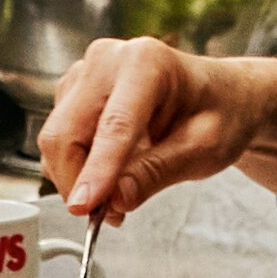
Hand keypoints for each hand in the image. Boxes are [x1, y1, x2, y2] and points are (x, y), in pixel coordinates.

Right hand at [35, 37, 274, 223]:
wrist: (219, 96)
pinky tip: (108, 177)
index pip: (115, 125)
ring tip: (119, 196)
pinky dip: (76, 169)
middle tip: (108, 218)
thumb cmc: (218, 113)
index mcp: (147, 62)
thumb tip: (116, 199)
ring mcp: (85, 73)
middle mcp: (108, 59)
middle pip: (67, 131)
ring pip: (57, 139)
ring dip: (77, 179)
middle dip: (78, 183)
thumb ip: (159, 171)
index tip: (85, 208)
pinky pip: (60, 140)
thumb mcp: (204, 149)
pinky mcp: (74, 92)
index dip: (97, 170)